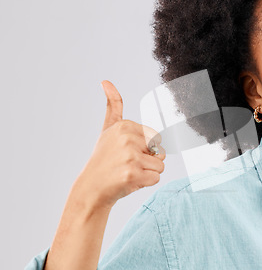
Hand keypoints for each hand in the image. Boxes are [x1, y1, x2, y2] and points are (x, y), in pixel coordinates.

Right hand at [73, 80, 165, 209]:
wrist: (91, 188)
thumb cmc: (104, 159)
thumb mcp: (108, 129)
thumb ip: (113, 105)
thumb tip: (106, 81)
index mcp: (125, 126)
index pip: (157, 138)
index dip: (145, 148)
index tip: (126, 152)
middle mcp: (127, 139)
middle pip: (161, 151)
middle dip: (149, 160)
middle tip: (128, 164)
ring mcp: (129, 157)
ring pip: (160, 165)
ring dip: (147, 173)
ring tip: (127, 172)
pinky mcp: (132, 174)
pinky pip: (156, 178)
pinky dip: (145, 183)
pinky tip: (128, 182)